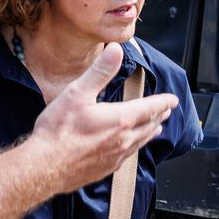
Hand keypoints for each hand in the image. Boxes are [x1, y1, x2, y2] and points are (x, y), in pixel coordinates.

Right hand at [30, 43, 177, 193]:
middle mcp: (123, 139)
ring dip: (150, 133)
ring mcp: (115, 156)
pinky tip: (130, 149)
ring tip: (155, 129)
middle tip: (166, 111)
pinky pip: (128, 156)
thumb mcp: (78, 93)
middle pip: (148, 126)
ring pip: (140, 142)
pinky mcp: (105, 168)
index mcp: (120, 119)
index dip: (163, 102)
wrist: (45, 166)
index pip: (149, 108)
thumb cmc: (58, 130)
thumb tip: (115, 50)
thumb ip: (100, 71)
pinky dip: (135, 148)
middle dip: (158, 116)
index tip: (173, 99)